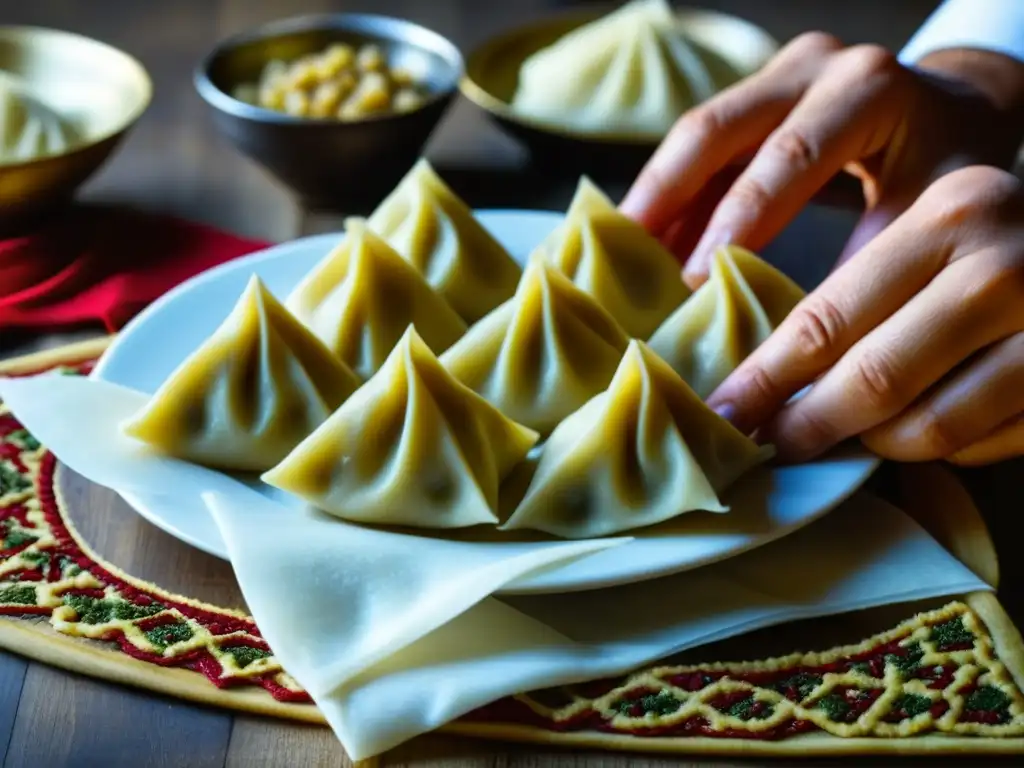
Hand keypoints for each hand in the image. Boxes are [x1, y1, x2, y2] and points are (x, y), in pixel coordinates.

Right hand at [620, 33, 1023, 287]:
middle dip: (666, 196)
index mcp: (866, 89)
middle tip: (626, 257)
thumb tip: (793, 340)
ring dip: (657, 197)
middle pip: (717, 128)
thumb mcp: (930, 210)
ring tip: (620, 254)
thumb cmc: (948, 165)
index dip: (736, 219)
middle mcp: (813, 68)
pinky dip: (673, 196)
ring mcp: (776, 77)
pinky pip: (700, 149)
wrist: (954, 113)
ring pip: (696, 135)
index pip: (789, 154)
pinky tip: (649, 242)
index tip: (694, 282)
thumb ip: (863, 261)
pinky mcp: (752, 98)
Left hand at [706, 165, 1023, 466]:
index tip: (723, 414)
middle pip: (871, 379)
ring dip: (875, 444)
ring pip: (926, 427)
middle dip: (807, 425)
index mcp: (952, 212)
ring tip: (848, 437)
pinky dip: (940, 451)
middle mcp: (1006, 266)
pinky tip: (924, 432)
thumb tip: (761, 378)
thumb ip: (861, 291)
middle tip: (766, 448)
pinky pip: (981, 446)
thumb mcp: (937, 230)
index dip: (765, 378)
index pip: (827, 318)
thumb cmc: (1001, 244)